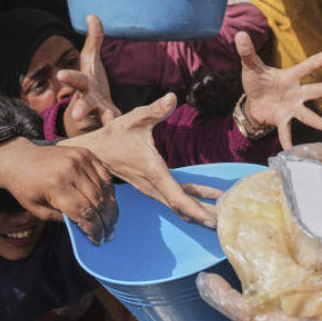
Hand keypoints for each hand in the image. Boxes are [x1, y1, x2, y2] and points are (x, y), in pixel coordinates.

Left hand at [0, 138, 117, 244]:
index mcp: (55, 186)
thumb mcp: (38, 210)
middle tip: (109, 235)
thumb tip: (86, 227)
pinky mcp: (85, 153)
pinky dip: (109, 191)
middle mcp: (70, 170)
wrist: (20, 159)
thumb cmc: (26, 187)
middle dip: (105, 222)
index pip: (84, 212)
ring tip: (111, 223)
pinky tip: (108, 203)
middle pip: (98, 202)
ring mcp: (79, 159)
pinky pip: (104, 175)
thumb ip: (62, 219)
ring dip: (111, 209)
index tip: (97, 241)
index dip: (94, 229)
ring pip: (104, 189)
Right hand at [58, 14, 121, 137]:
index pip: (75, 79)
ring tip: (112, 129)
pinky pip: (118, 130)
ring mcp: (99, 116)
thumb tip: (92, 15)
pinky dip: (123, 134)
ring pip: (101, 121)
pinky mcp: (111, 126)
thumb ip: (94, 39)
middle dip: (80, 109)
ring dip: (104, 125)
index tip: (61, 75)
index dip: (69, 76)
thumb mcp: (90, 60)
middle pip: (83, 104)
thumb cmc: (90, 82)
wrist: (88, 114)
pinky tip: (131, 139)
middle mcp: (89, 101)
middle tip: (77, 115)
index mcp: (85, 84)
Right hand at [65, 93, 220, 228]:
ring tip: (223, 217)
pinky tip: (207, 202)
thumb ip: (155, 110)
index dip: (196, 209)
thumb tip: (172, 97)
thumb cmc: (114, 135)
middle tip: (228, 223)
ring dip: (200, 211)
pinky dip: (191, 203)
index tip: (212, 219)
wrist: (94, 152)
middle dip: (204, 215)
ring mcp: (152, 189)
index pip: (177, 196)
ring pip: (179, 205)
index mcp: (153, 171)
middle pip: (182, 207)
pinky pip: (174, 199)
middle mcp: (153, 185)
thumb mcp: (134, 118)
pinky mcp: (152, 187)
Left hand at [238, 35, 321, 148]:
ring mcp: (291, 108)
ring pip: (307, 114)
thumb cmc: (258, 81)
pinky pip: (285, 131)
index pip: (309, 65)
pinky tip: (290, 149)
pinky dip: (287, 140)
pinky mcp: (282, 120)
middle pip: (319, 91)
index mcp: (290, 77)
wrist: (252, 101)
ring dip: (318, 121)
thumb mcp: (251, 66)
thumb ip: (247, 52)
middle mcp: (296, 92)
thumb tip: (239, 34)